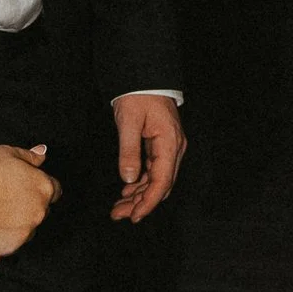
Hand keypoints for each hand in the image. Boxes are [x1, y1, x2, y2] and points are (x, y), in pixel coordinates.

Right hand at [0, 142, 56, 265]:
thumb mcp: (8, 153)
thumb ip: (30, 156)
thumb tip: (42, 153)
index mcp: (44, 186)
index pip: (54, 190)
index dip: (39, 188)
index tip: (26, 189)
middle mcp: (40, 211)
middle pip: (41, 210)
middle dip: (28, 206)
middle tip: (6, 199)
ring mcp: (26, 231)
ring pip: (27, 229)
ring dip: (18, 223)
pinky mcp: (11, 246)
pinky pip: (12, 242)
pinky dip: (3, 236)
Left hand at [110, 92, 186, 224]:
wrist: (145, 75)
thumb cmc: (138, 94)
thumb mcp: (128, 122)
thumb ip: (129, 151)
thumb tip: (128, 179)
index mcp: (169, 143)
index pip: (161, 181)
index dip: (148, 202)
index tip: (134, 216)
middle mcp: (174, 149)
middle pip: (160, 185)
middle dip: (141, 203)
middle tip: (119, 214)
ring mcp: (169, 148)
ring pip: (156, 180)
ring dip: (139, 195)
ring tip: (119, 207)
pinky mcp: (161, 145)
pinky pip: (153, 170)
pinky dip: (140, 182)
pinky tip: (127, 190)